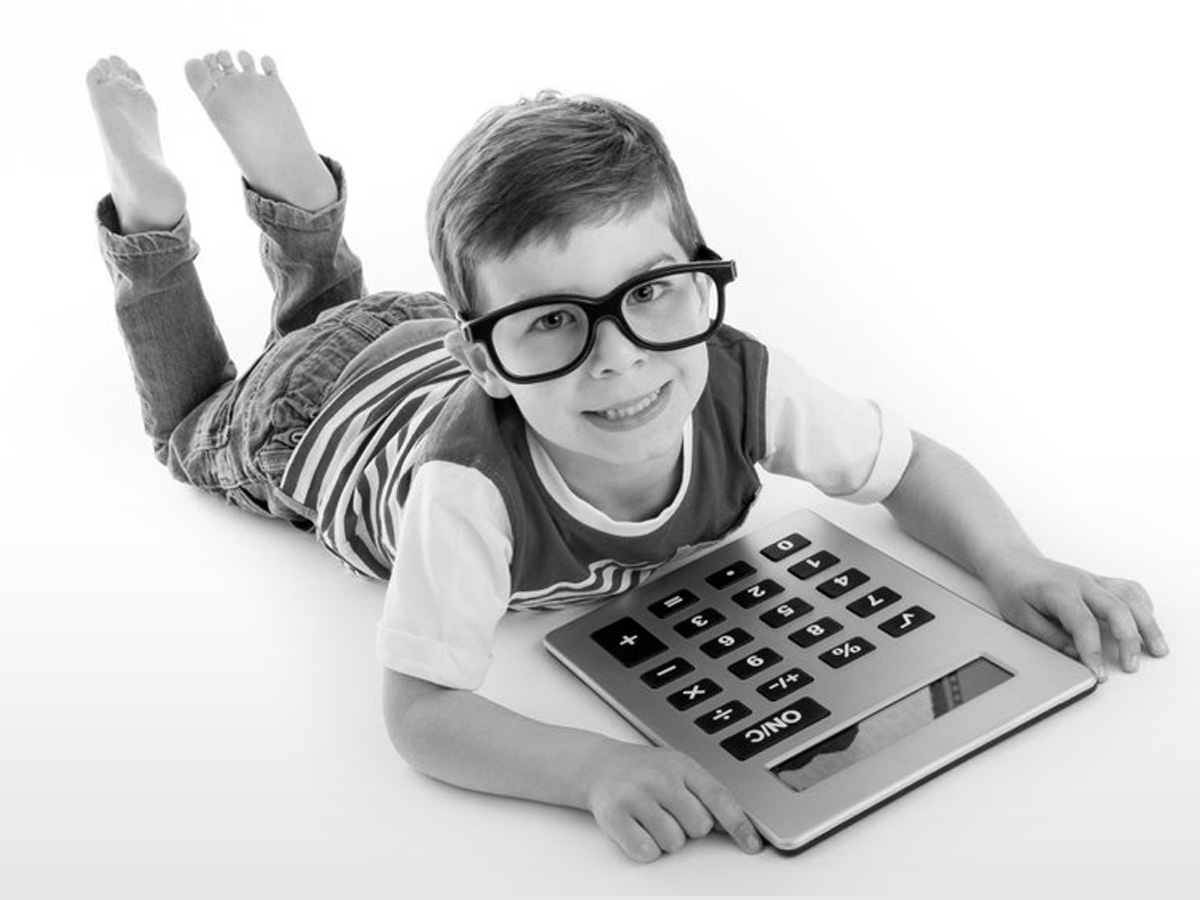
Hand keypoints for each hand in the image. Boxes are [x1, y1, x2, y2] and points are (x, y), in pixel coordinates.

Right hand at [583, 742, 761, 861]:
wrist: (600, 765)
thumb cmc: (646, 771)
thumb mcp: (680, 769)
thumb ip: (706, 792)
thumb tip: (734, 825)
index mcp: (683, 767)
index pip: (719, 798)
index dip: (739, 825)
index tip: (752, 846)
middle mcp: (660, 779)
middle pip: (699, 826)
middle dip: (690, 827)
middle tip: (672, 813)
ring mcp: (637, 796)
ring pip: (673, 843)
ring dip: (666, 839)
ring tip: (652, 818)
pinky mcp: (615, 816)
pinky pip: (646, 851)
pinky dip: (645, 848)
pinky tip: (639, 829)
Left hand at [983, 549, 1168, 680]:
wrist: (1013, 562)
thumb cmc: (1014, 587)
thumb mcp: (1020, 617)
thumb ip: (1048, 637)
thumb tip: (1073, 656)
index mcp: (1058, 591)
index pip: (1083, 624)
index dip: (1093, 652)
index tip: (1098, 674)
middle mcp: (1081, 583)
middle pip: (1117, 609)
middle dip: (1128, 641)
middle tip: (1130, 666)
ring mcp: (1093, 580)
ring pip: (1130, 598)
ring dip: (1147, 624)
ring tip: (1157, 649)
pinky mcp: (1100, 581)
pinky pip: (1129, 590)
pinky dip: (1143, 606)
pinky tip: (1148, 622)